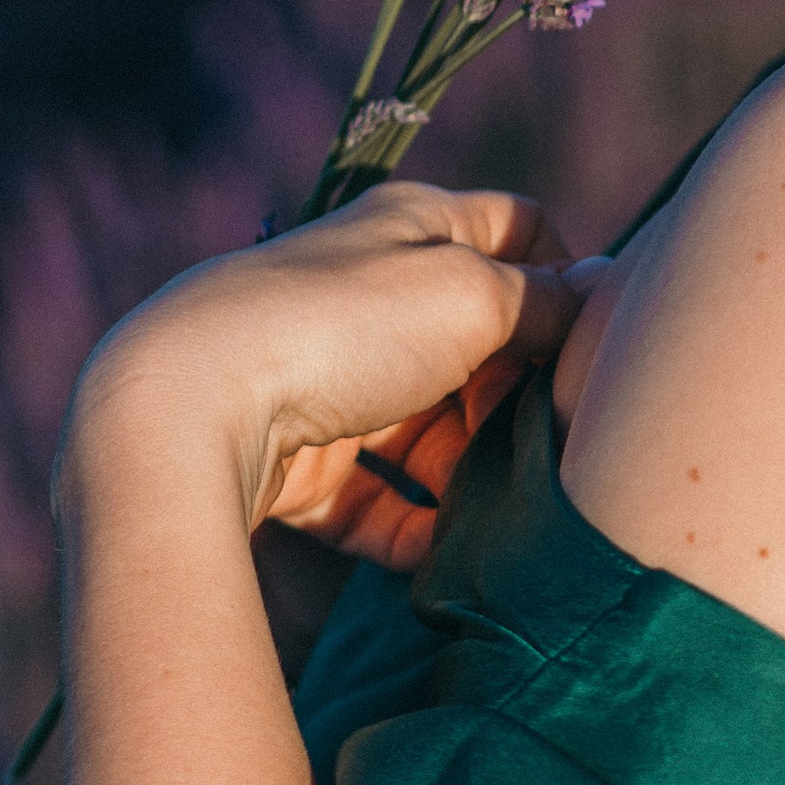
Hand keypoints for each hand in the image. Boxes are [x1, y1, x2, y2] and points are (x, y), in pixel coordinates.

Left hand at [62, 183, 592, 574]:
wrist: (183, 411)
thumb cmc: (339, 328)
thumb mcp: (469, 295)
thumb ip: (547, 300)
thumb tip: (601, 290)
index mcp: (409, 229)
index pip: (514, 228)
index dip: (566, 274)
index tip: (595, 338)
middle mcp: (367, 297)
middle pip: (476, 343)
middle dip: (519, 392)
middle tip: (554, 441)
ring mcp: (327, 382)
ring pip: (428, 428)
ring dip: (471, 470)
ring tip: (511, 513)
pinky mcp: (292, 463)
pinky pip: (373, 499)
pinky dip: (413, 528)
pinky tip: (446, 556)